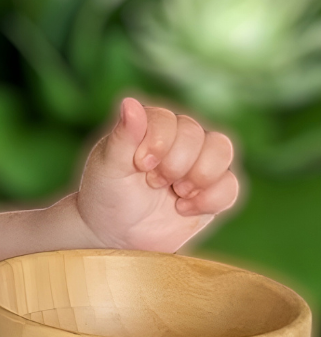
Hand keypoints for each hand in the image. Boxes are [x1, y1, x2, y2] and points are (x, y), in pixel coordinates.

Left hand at [77, 97, 238, 252]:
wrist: (115, 233)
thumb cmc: (107, 193)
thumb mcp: (109, 167)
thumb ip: (123, 136)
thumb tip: (129, 102)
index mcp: (151, 127)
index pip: (171, 120)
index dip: (160, 142)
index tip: (140, 165)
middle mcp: (179, 140)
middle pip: (198, 135)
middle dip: (176, 164)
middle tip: (153, 182)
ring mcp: (198, 164)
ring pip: (223, 151)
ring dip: (200, 176)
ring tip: (176, 193)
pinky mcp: (211, 191)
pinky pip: (230, 186)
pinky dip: (210, 200)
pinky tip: (183, 209)